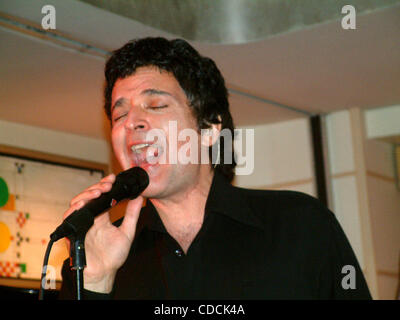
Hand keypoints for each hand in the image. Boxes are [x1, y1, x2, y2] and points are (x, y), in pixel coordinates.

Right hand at [63, 173, 143, 292]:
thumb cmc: (114, 255)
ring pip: (77, 203)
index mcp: (102, 216)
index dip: (104, 184)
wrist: (104, 272)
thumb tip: (139, 198)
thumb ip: (132, 215)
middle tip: (107, 184)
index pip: (100, 195)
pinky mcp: (73, 232)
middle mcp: (90, 218)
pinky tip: (81, 205)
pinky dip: (73, 210)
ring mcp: (81, 224)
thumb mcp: (128, 232)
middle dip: (96, 187)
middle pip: (88, 196)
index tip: (112, 178)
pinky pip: (69, 219)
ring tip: (97, 192)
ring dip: (86, 195)